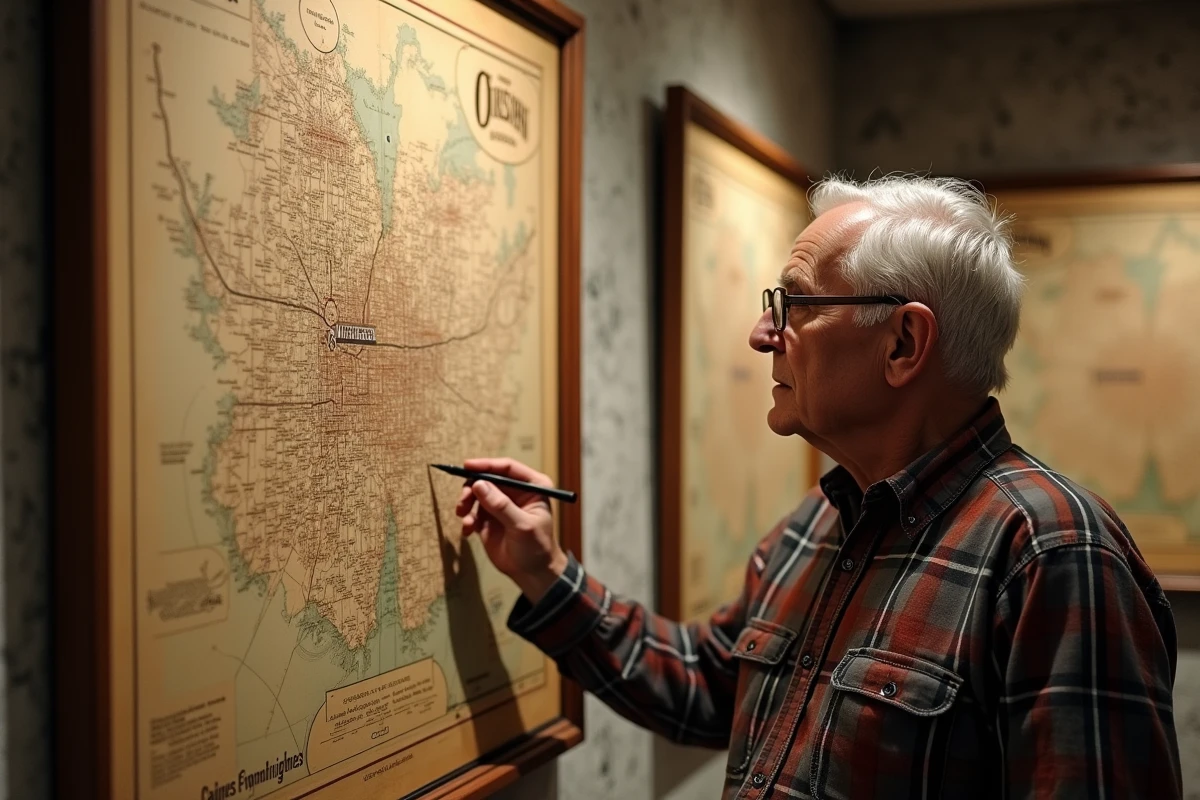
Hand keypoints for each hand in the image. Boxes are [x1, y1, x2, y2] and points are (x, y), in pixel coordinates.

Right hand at [455, 457, 567, 603]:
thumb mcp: (522, 525)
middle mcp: (515, 492)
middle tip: (463, 502)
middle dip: (472, 487)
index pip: (507, 468)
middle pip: (488, 478)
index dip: (487, 465)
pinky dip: (467, 519)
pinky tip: (468, 531)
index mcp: (532, 486)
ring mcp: (500, 504)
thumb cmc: (537, 547)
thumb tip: (478, 484)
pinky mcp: (488, 518)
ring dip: (466, 503)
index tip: (467, 466)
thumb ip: (501, 505)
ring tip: (465, 519)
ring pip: (476, 493)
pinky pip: (472, 511)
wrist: (532, 573)